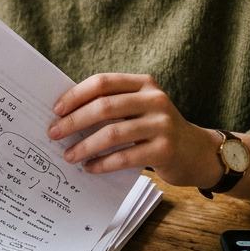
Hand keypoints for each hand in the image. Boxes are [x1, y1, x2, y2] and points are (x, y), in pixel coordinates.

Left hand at [47, 73, 223, 187]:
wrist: (196, 152)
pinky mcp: (165, 150)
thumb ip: (112, 105)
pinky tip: (90, 168)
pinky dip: (102, 163)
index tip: (56, 109)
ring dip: (85, 146)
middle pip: (105, 107)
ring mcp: (162, 124)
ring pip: (112, 133)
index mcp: (144, 84)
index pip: (103, 82)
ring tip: (68, 156)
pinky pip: (125, 156)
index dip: (76, 95)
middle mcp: (155, 100)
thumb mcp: (139, 109)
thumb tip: (66, 115)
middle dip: (74, 121)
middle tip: (53, 133)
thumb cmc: (156, 129)